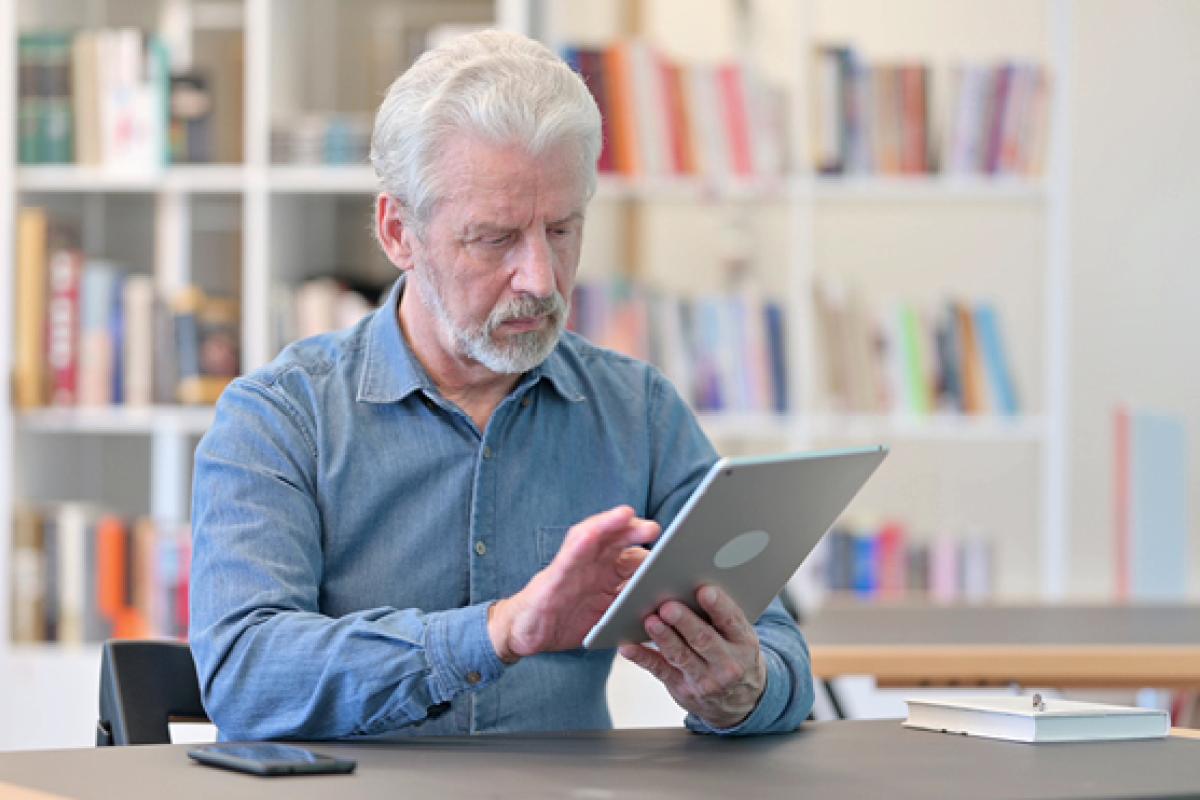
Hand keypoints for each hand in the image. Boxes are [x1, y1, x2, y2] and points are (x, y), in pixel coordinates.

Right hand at [488, 506, 658, 662]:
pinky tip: (591, 533)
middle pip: (617, 542)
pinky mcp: (553, 576)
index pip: (631, 556)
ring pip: (593, 539)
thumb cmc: (564, 622)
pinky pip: (568, 557)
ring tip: (626, 515)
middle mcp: (592, 566)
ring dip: (610, 525)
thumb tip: (662, 609)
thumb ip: (627, 609)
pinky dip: (580, 543)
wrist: (527, 633)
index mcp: (606, 576)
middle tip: (655, 530)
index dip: (651, 551)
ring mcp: (572, 568)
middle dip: (635, 532)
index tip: (673, 548)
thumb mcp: (605, 619)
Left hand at [619, 585, 765, 729]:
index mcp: (744, 642)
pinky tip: (628, 646)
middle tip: (668, 606)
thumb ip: (721, 615)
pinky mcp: (682, 688)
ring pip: (681, 656)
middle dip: (685, 622)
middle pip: (704, 639)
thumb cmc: (734, 655)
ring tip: (650, 621)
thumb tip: (689, 586)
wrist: (740, 701)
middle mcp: (727, 664)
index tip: (704, 590)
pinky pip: (660, 671)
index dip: (718, 606)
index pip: (732, 621)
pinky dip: (642, 657)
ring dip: (664, 638)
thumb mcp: (739, 637)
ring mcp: (705, 679)